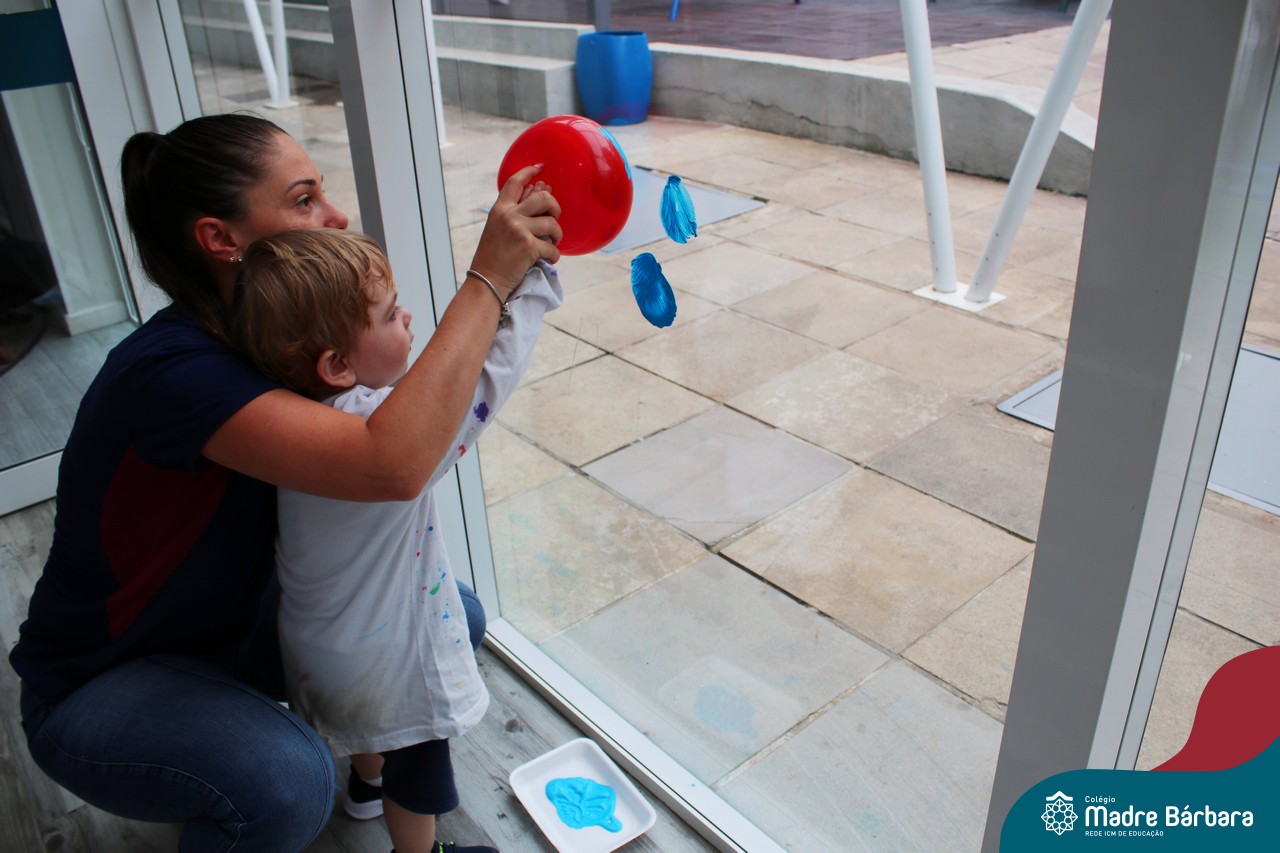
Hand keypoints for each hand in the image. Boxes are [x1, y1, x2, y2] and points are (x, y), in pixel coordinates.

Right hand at [469, 165, 562, 297]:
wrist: (487, 281)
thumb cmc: (493, 257)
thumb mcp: (497, 229)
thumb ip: (514, 212)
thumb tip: (538, 192)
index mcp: (499, 209)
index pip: (514, 182)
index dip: (529, 172)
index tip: (540, 168)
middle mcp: (509, 215)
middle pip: (543, 197)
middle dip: (555, 207)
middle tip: (554, 218)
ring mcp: (519, 230)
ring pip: (552, 222)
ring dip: (557, 235)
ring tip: (551, 244)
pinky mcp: (528, 246)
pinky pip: (553, 247)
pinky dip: (554, 256)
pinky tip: (548, 259)